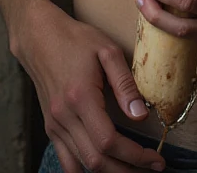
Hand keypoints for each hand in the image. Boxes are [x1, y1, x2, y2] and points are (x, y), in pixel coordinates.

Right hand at [13, 0, 165, 172]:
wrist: (39, 37)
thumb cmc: (76, 39)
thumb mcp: (107, 51)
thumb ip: (125, 84)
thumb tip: (141, 115)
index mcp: (80, 97)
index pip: (109, 141)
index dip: (135, 156)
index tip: (156, 159)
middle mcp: (64, 117)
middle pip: (97, 161)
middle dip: (128, 170)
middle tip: (152, 168)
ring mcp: (54, 125)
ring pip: (82, 165)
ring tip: (133, 169)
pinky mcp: (50, 127)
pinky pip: (67, 161)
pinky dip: (86, 171)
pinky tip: (105, 168)